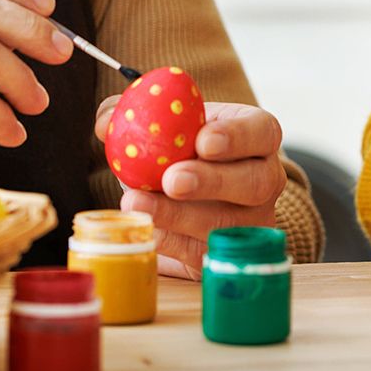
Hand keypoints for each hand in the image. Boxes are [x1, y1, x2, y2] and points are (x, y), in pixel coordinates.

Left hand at [93, 98, 286, 277]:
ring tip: (135, 204)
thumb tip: (106, 122)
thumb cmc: (180, 150)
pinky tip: (143, 226)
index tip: (203, 141)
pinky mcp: (227, 255)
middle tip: (172, 179)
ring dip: (177, 215)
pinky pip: (200, 252)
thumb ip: (135, 115)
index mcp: (257, 137)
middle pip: (254, 183)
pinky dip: (168, 239)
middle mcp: (265, 180)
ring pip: (224, 224)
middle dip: (212, 181)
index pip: (262, 132)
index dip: (238, 137)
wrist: (184, 199)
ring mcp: (251, 222)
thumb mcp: (165, 124)